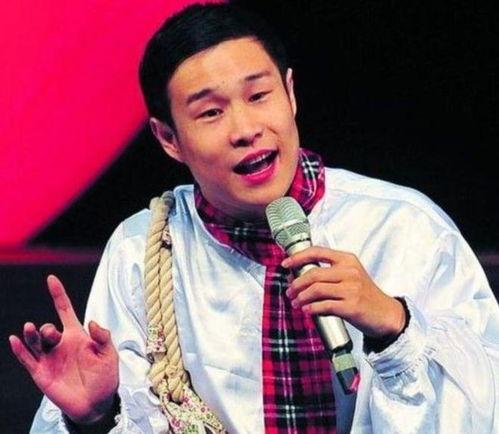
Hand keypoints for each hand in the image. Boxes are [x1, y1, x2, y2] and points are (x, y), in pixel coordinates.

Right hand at [9, 275, 118, 423]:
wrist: (96, 403)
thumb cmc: (104, 377)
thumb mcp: (109, 355)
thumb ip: (103, 337)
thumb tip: (93, 322)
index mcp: (77, 335)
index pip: (65, 310)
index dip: (58, 294)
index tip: (51, 279)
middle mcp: (60, 344)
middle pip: (48, 328)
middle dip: (47, 328)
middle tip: (52, 333)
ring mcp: (50, 358)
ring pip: (35, 342)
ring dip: (31, 334)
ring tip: (30, 328)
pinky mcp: (41, 373)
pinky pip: (28, 359)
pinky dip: (20, 350)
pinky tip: (15, 339)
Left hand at [282, 247, 405, 338]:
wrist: (386, 314)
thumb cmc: (363, 295)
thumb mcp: (349, 276)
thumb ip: (328, 273)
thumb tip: (297, 275)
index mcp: (347, 259)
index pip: (317, 252)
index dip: (298, 257)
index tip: (285, 264)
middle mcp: (350, 271)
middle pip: (313, 274)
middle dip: (296, 283)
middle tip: (289, 292)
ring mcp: (352, 289)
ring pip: (316, 290)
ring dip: (301, 297)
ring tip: (295, 303)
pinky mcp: (352, 306)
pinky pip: (325, 305)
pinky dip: (312, 308)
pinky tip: (307, 310)